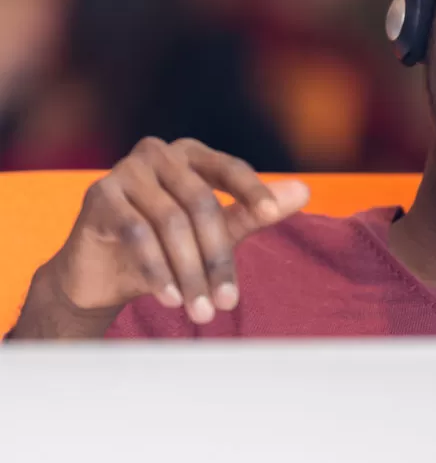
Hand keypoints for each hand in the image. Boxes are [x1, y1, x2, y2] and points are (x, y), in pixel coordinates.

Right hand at [46, 137, 308, 324]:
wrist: (102, 275)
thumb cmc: (168, 247)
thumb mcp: (216, 232)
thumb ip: (254, 211)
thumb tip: (304, 190)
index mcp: (192, 155)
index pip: (230, 168)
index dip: (252, 190)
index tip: (273, 213)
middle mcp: (159, 154)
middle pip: (202, 203)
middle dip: (217, 257)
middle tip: (228, 303)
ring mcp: (126, 170)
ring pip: (171, 222)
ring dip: (190, 272)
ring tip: (202, 312)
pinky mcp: (100, 195)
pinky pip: (137, 232)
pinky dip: (158, 270)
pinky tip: (171, 299)